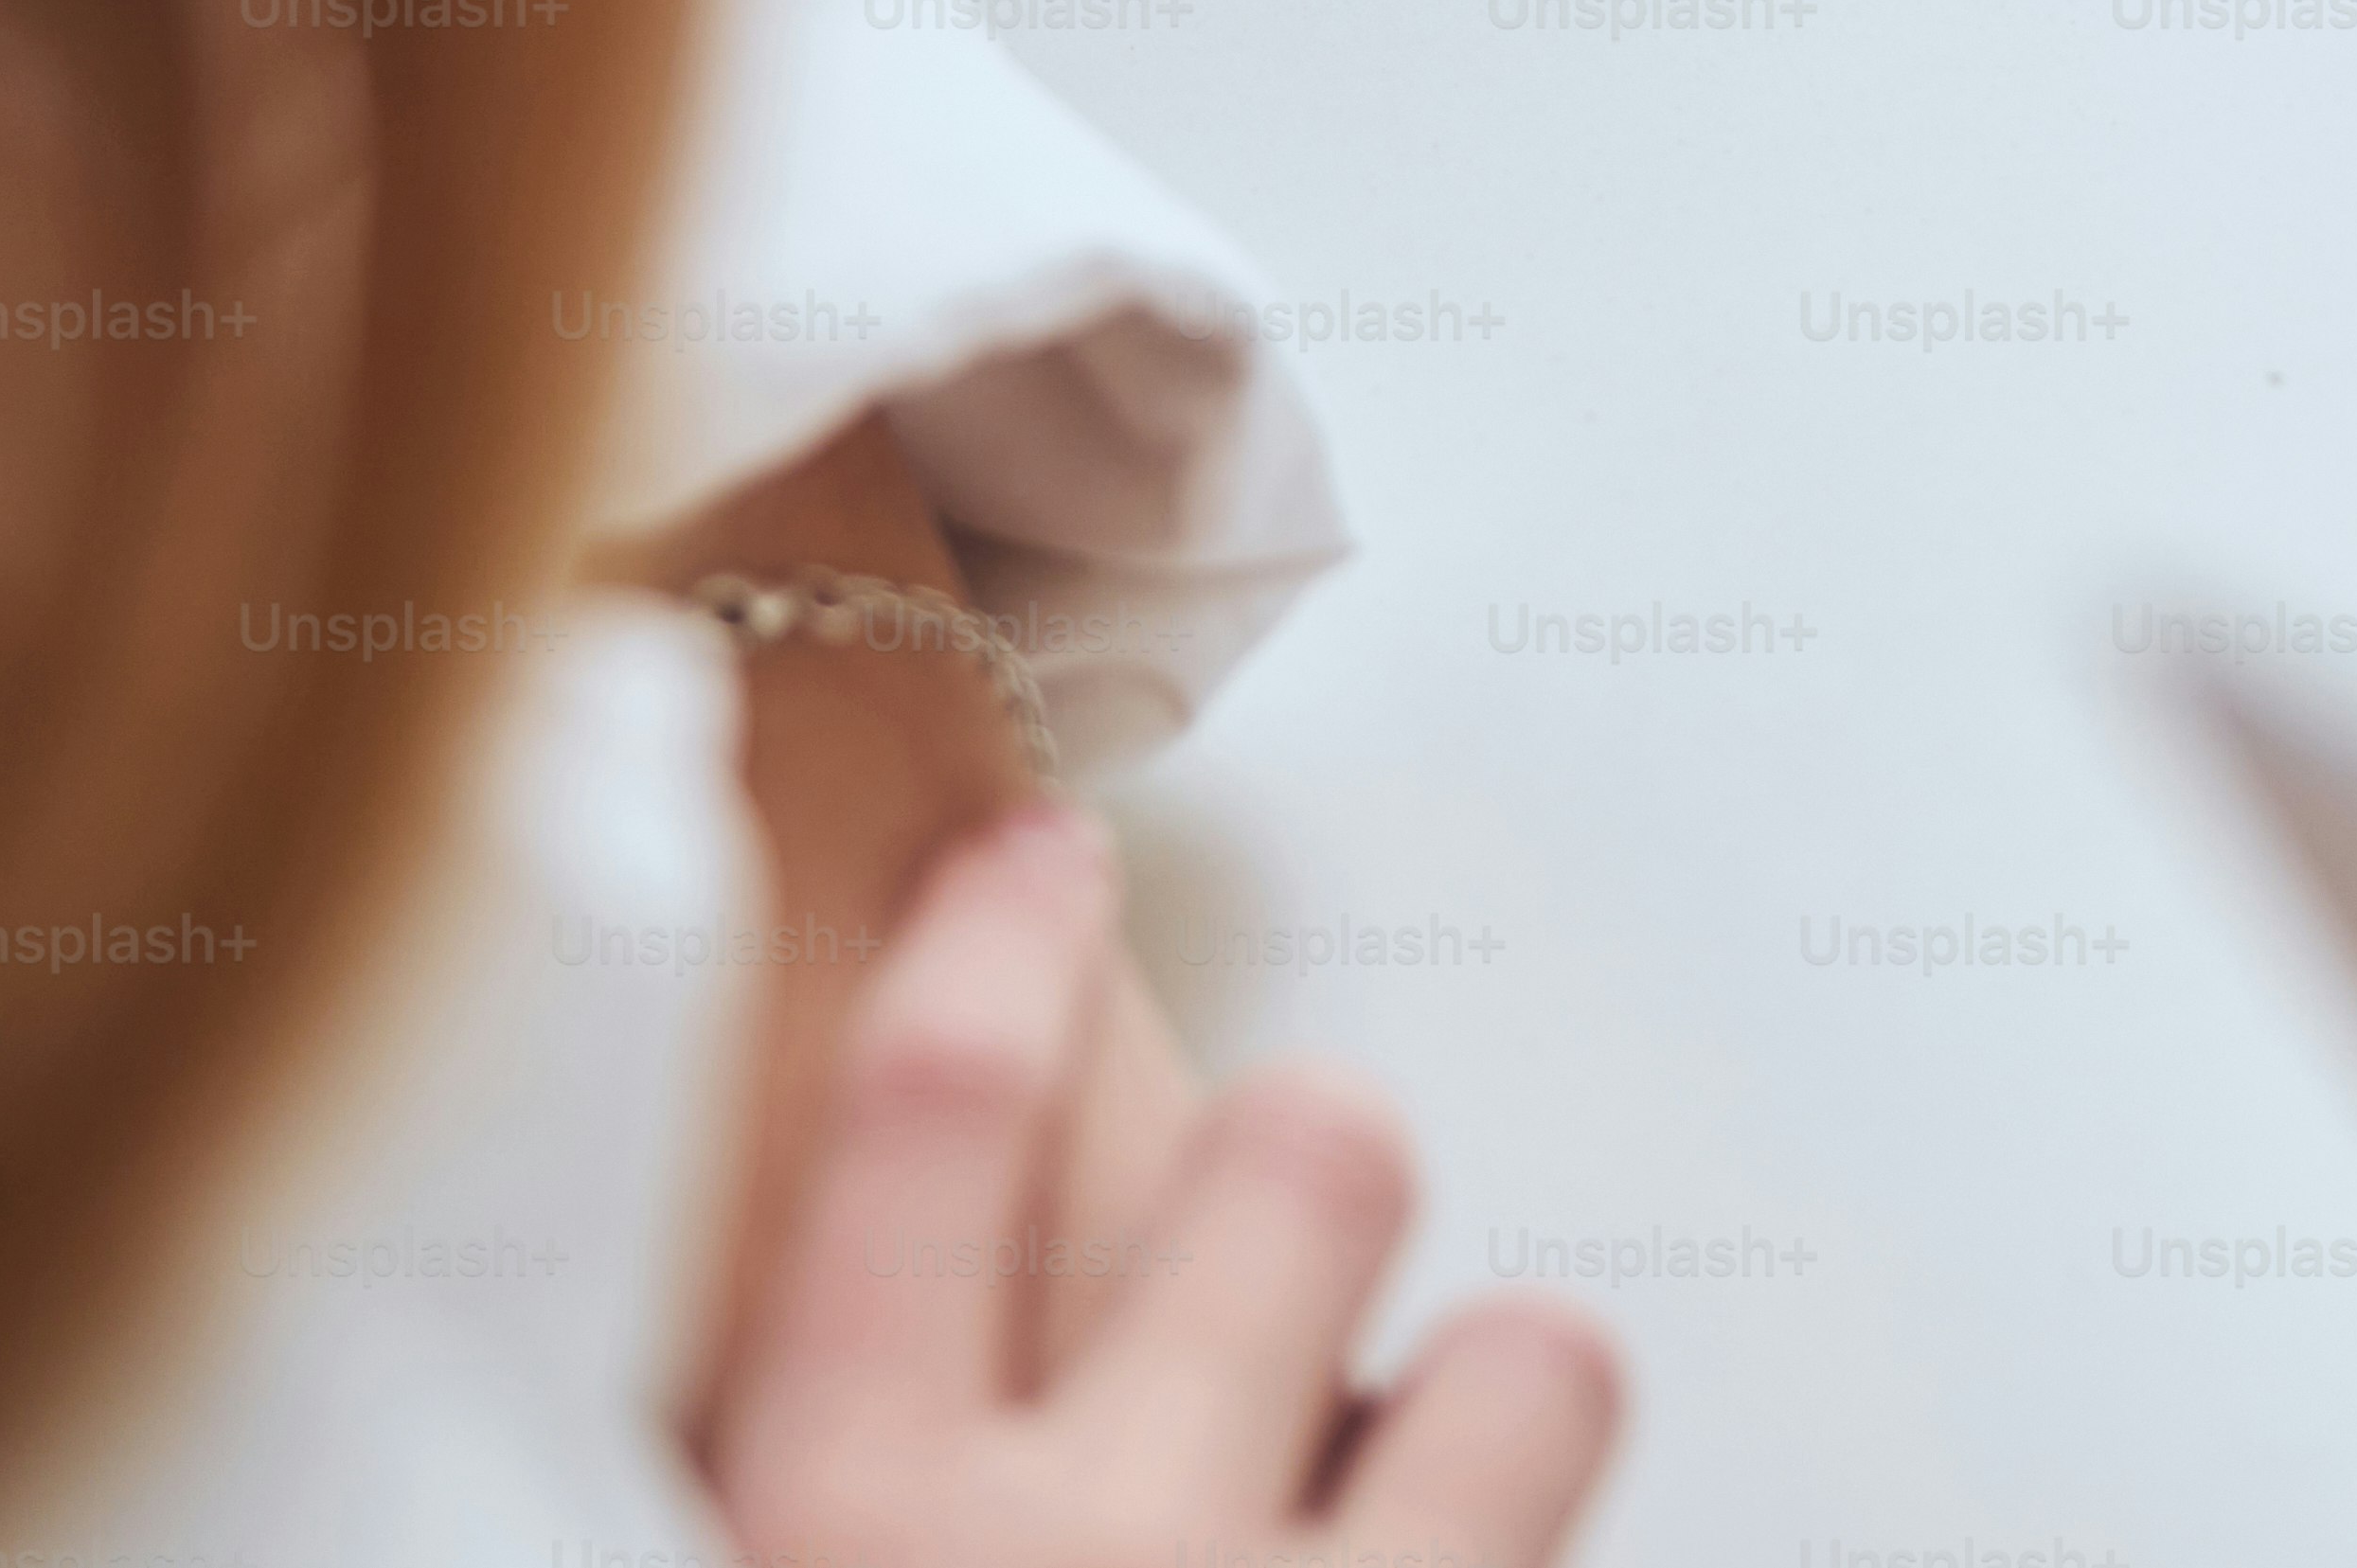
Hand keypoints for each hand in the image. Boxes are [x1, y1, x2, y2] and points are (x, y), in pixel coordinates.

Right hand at [713, 807, 1621, 1567]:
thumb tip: (847, 1327)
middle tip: (1281, 1227)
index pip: (934, 1102)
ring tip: (1418, 1487)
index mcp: (829, 1530)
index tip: (1041, 859)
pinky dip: (1520, 1537)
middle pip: (1304, 1149)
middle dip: (1311, 1163)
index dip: (1003, 943)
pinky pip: (1568, 1491)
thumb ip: (788, 1475)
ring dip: (1482, 1403)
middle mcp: (1080, 1556)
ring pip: (1532, 1350)